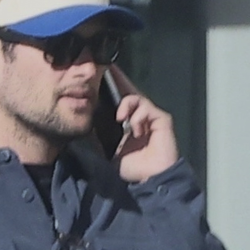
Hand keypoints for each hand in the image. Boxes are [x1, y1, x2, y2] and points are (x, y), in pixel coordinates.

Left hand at [108, 65, 179, 182]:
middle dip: (119, 82)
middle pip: (129, 93)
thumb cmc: (133, 168)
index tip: (101, 77)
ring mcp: (152, 117)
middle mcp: (141, 117)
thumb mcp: (110, 152)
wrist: (150, 179)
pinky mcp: (162, 120)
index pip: (120, 101)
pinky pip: (147, 109)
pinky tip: (135, 129)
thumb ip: (100, 138)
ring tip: (120, 117)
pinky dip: (138, 116)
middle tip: (109, 70)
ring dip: (126, 104)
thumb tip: (87, 126)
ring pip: (137, 98)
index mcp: (129, 123)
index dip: (112, 89)